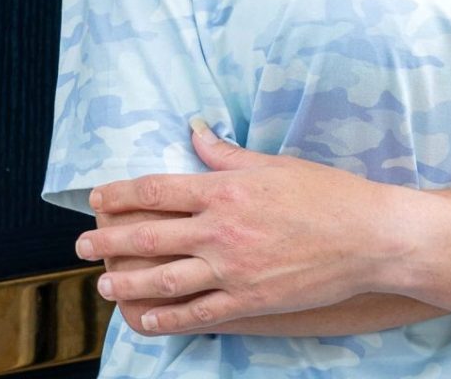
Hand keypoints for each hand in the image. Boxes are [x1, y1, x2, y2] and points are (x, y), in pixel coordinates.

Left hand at [76, 119, 412, 334]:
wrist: (369, 237)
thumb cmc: (324, 192)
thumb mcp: (271, 163)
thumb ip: (225, 152)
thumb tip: (194, 128)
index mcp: (224, 189)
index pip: (157, 189)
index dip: (121, 194)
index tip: (96, 199)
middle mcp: (221, 229)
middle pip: (151, 235)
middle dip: (111, 241)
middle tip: (81, 246)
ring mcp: (234, 269)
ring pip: (166, 279)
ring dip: (129, 283)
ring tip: (104, 286)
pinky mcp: (250, 301)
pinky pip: (198, 313)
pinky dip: (167, 319)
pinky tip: (146, 321)